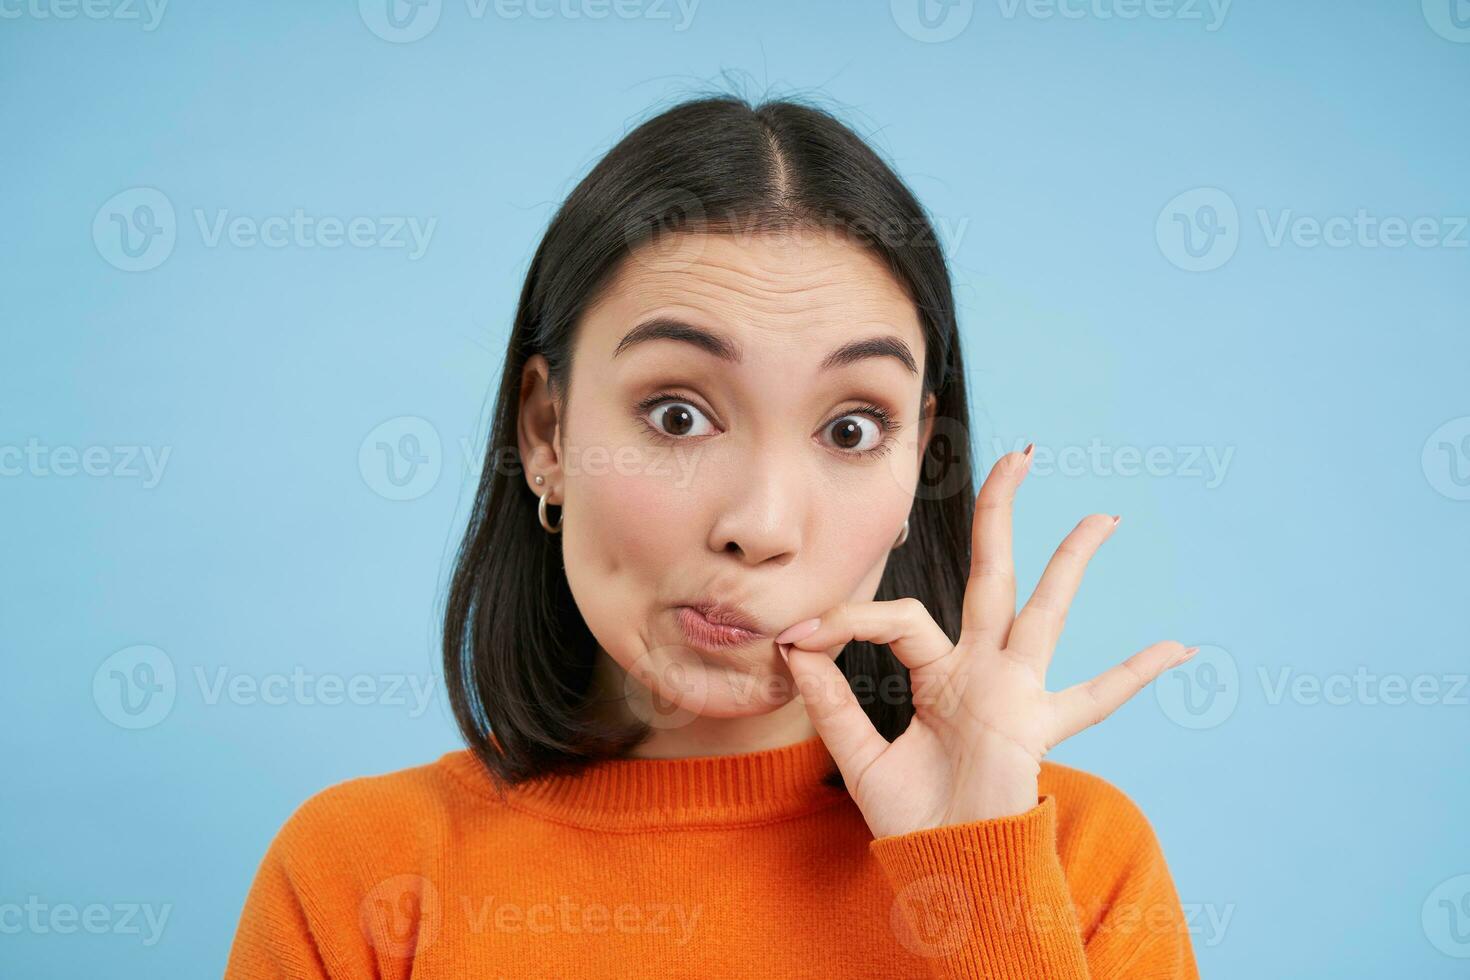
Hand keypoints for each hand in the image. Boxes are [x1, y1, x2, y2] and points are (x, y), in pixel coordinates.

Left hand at [776, 444, 1196, 838]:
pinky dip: (1135, 675)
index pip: (897, 618)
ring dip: (1070, 563)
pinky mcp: (1036, 726)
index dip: (846, 620)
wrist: (943, 868)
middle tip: (1020, 455)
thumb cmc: (911, 816)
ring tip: (1102, 517)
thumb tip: (793, 645)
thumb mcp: (859, 754)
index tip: (796, 638)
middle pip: (993, 575)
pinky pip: (1095, 699)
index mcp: (940, 672)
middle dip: (1001, 515)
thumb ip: (832, 701)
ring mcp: (1017, 692)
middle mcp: (984, 670)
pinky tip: (1179, 648)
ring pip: (1046, 612)